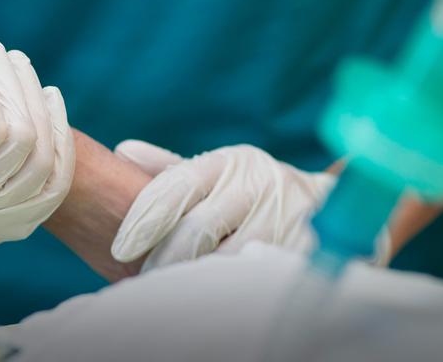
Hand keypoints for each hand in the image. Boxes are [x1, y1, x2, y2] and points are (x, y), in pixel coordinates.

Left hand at [110, 142, 339, 270]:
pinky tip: (212, 290)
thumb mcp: (215, 170)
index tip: (121, 247)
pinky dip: (229, 282)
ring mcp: (283, 215)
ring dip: (196, 274)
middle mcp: (256, 184)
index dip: (147, 217)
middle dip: (166, 256)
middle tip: (144, 276)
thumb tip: (122, 152)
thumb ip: (169, 169)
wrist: (321, 202)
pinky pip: (255, 271)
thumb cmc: (248, 188)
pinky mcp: (304, 245)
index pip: (178, 185)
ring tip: (174, 287)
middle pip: (199, 227)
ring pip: (227, 256)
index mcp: (227, 163)